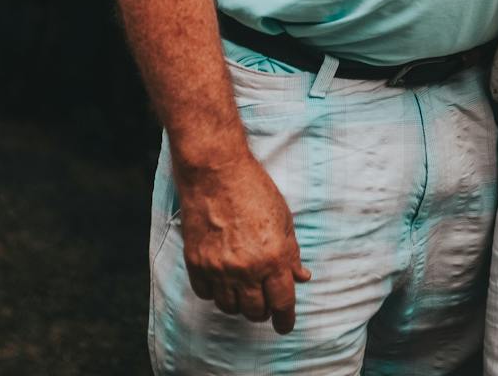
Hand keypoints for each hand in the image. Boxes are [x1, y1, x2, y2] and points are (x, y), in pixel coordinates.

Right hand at [177, 152, 311, 333]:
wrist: (216, 173)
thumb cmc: (254, 190)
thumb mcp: (284, 220)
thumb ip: (292, 253)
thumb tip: (301, 277)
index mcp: (274, 258)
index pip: (282, 302)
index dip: (285, 319)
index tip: (285, 325)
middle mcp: (247, 268)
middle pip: (256, 311)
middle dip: (264, 311)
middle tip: (265, 302)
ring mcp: (219, 268)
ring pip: (230, 307)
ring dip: (240, 304)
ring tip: (244, 290)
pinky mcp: (197, 263)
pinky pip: (206, 294)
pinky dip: (216, 293)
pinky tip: (222, 281)